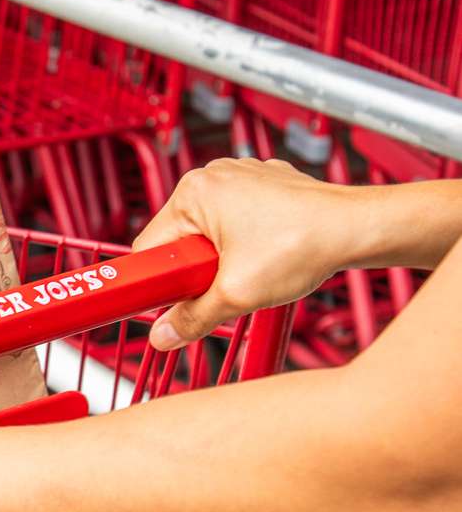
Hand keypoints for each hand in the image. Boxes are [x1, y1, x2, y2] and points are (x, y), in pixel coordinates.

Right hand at [133, 158, 354, 350]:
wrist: (360, 228)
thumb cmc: (304, 244)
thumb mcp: (237, 293)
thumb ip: (192, 317)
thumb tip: (163, 335)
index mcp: (193, 192)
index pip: (150, 246)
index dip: (162, 280)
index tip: (177, 299)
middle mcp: (211, 176)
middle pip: (181, 239)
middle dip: (200, 269)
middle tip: (229, 283)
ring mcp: (238, 176)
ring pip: (209, 231)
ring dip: (223, 257)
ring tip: (255, 267)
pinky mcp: (261, 184)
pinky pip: (236, 219)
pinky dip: (246, 241)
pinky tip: (270, 253)